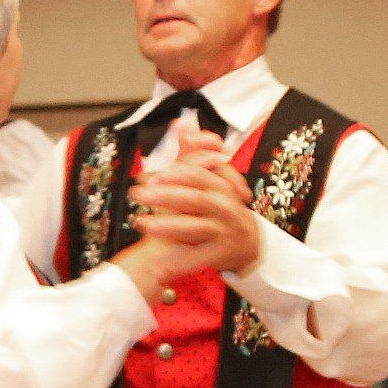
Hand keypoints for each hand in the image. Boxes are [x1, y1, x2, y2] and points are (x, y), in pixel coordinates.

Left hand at [129, 149, 262, 273]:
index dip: (173, 174)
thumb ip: (193, 152)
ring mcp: (225, 230)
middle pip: (193, 198)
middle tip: (138, 195)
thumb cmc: (223, 208)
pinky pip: (197, 257)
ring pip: (193, 227)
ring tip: (141, 224)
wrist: (249, 244)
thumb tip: (179, 122)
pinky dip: (178, 261)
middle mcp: (225, 206)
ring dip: (166, 225)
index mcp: (220, 186)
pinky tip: (158, 264)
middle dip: (164, 196)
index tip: (148, 177)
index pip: (198, 174)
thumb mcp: (212, 179)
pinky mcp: (222, 252)